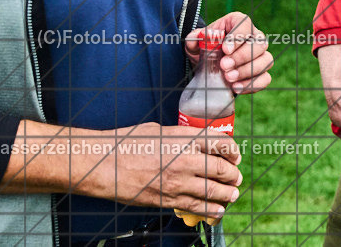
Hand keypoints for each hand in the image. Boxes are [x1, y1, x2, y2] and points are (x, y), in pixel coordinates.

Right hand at [85, 122, 242, 218]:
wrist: (104, 164)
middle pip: (221, 168)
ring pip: (213, 191)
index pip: (219, 143)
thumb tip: (197, 142)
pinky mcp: (168, 199)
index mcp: (182, 138)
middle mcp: (183, 159)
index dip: (233, 150)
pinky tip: (218, 210)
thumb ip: (180, 136)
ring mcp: (177, 181)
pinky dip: (212, 210)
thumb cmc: (126, 143)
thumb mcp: (158, 130)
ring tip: (232, 194)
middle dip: (233, 174)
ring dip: (228, 194)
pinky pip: (197, 207)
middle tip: (236, 177)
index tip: (235, 155)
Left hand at [186, 12, 273, 93]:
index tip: (225, 49)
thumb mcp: (195, 43)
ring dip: (247, 71)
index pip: (245, 24)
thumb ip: (194, 38)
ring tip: (229, 78)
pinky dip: (252, 84)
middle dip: (241, 56)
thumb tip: (197, 38)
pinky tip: (236, 87)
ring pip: (266, 60)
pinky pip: (265, 78)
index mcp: (238, 23)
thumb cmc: (204, 49)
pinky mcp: (261, 73)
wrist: (207, 66)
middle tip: (224, 66)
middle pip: (259, 43)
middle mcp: (254, 37)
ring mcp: (261, 55)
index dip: (237, 37)